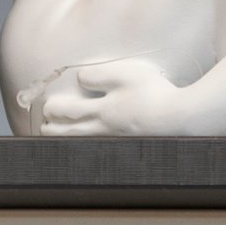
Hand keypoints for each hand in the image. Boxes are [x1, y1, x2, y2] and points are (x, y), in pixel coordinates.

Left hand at [38, 58, 187, 135]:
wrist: (180, 119)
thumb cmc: (154, 93)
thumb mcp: (125, 74)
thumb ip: (99, 76)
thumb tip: (79, 79)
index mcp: (102, 111)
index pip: (70, 112)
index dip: (55, 109)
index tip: (47, 108)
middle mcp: (106, 130)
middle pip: (73, 133)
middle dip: (55, 130)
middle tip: (45, 128)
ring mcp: (118, 140)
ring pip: (86, 143)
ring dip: (69, 140)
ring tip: (60, 139)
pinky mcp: (130, 145)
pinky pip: (101, 149)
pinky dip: (88, 148)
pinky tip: (90, 147)